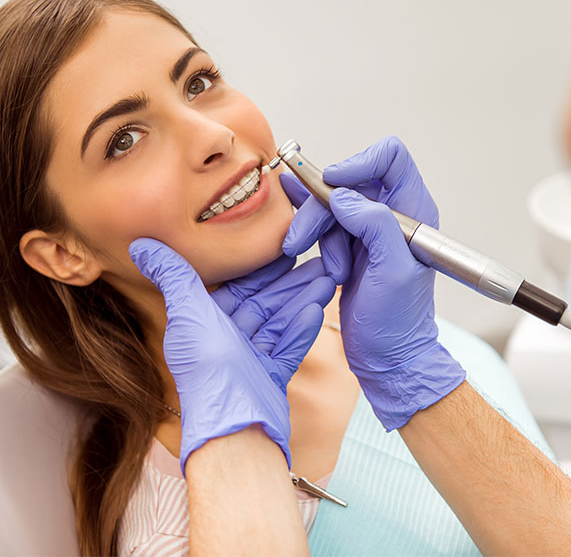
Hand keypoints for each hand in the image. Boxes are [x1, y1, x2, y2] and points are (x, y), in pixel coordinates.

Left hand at [129, 238, 335, 472]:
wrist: (233, 427)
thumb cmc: (208, 368)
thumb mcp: (187, 312)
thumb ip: (172, 275)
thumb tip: (141, 244)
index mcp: (208, 322)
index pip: (239, 288)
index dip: (261, 268)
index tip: (283, 248)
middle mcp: (229, 340)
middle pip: (266, 303)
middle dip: (292, 282)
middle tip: (319, 262)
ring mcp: (252, 360)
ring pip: (282, 321)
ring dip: (303, 299)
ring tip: (328, 279)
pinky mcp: (270, 378)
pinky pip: (289, 348)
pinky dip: (301, 331)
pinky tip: (316, 311)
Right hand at [281, 136, 465, 429]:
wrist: (387, 355)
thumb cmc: (398, 321)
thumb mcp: (393, 273)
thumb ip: (375, 226)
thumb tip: (343, 197)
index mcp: (414, 213)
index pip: (391, 159)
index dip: (359, 163)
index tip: (332, 184)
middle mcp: (392, 214)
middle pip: (347, 184)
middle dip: (320, 209)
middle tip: (300, 240)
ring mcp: (368, 229)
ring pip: (329, 205)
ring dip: (315, 232)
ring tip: (329, 269)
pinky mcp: (348, 245)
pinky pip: (323, 221)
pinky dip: (306, 220)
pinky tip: (289, 205)